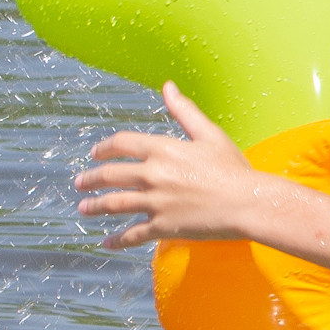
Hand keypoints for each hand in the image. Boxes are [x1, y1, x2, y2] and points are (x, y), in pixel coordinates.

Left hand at [74, 81, 267, 247]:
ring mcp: (156, 202)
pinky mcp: (163, 226)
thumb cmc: (233, 168)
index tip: (95, 154)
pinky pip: (133, 235)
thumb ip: (184, 111)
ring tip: (83, 209)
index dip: (104, 148)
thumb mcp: (209, 134)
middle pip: (110, 175)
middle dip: (91, 179)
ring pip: (115, 204)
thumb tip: (167, 86)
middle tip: (80, 183)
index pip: (122, 144)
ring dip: (95, 207)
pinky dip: (117, 240)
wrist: (249, 203)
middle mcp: (153, 175)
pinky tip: (105, 242)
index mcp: (163, 149)